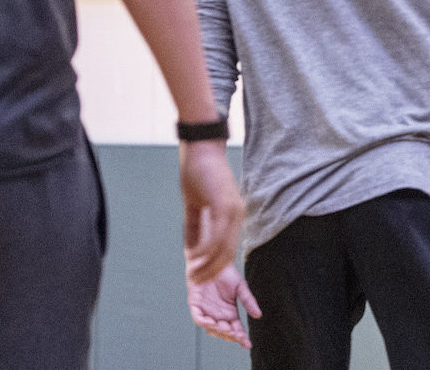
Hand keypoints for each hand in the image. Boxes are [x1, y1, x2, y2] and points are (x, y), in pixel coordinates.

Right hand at [181, 140, 244, 283]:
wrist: (201, 146)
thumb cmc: (198, 171)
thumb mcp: (197, 203)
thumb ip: (196, 225)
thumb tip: (192, 248)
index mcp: (233, 214)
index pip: (229, 247)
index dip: (215, 265)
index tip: (202, 277)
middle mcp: (237, 214)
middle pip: (228, 252)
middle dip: (212, 270)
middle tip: (196, 282)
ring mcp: (232, 210)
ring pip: (223, 247)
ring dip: (208, 265)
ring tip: (194, 276)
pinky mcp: (224, 205)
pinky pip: (216, 236)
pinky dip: (205, 250)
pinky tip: (193, 258)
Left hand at [187, 263, 261, 347]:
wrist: (213, 261)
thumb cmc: (226, 274)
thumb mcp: (241, 288)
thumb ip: (248, 301)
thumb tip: (258, 315)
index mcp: (230, 313)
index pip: (236, 329)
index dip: (241, 338)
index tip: (248, 344)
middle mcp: (218, 315)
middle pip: (224, 332)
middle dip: (230, 336)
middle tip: (237, 335)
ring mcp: (206, 311)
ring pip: (211, 328)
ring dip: (219, 331)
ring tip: (228, 330)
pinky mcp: (196, 305)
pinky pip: (199, 318)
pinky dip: (204, 322)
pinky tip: (213, 323)